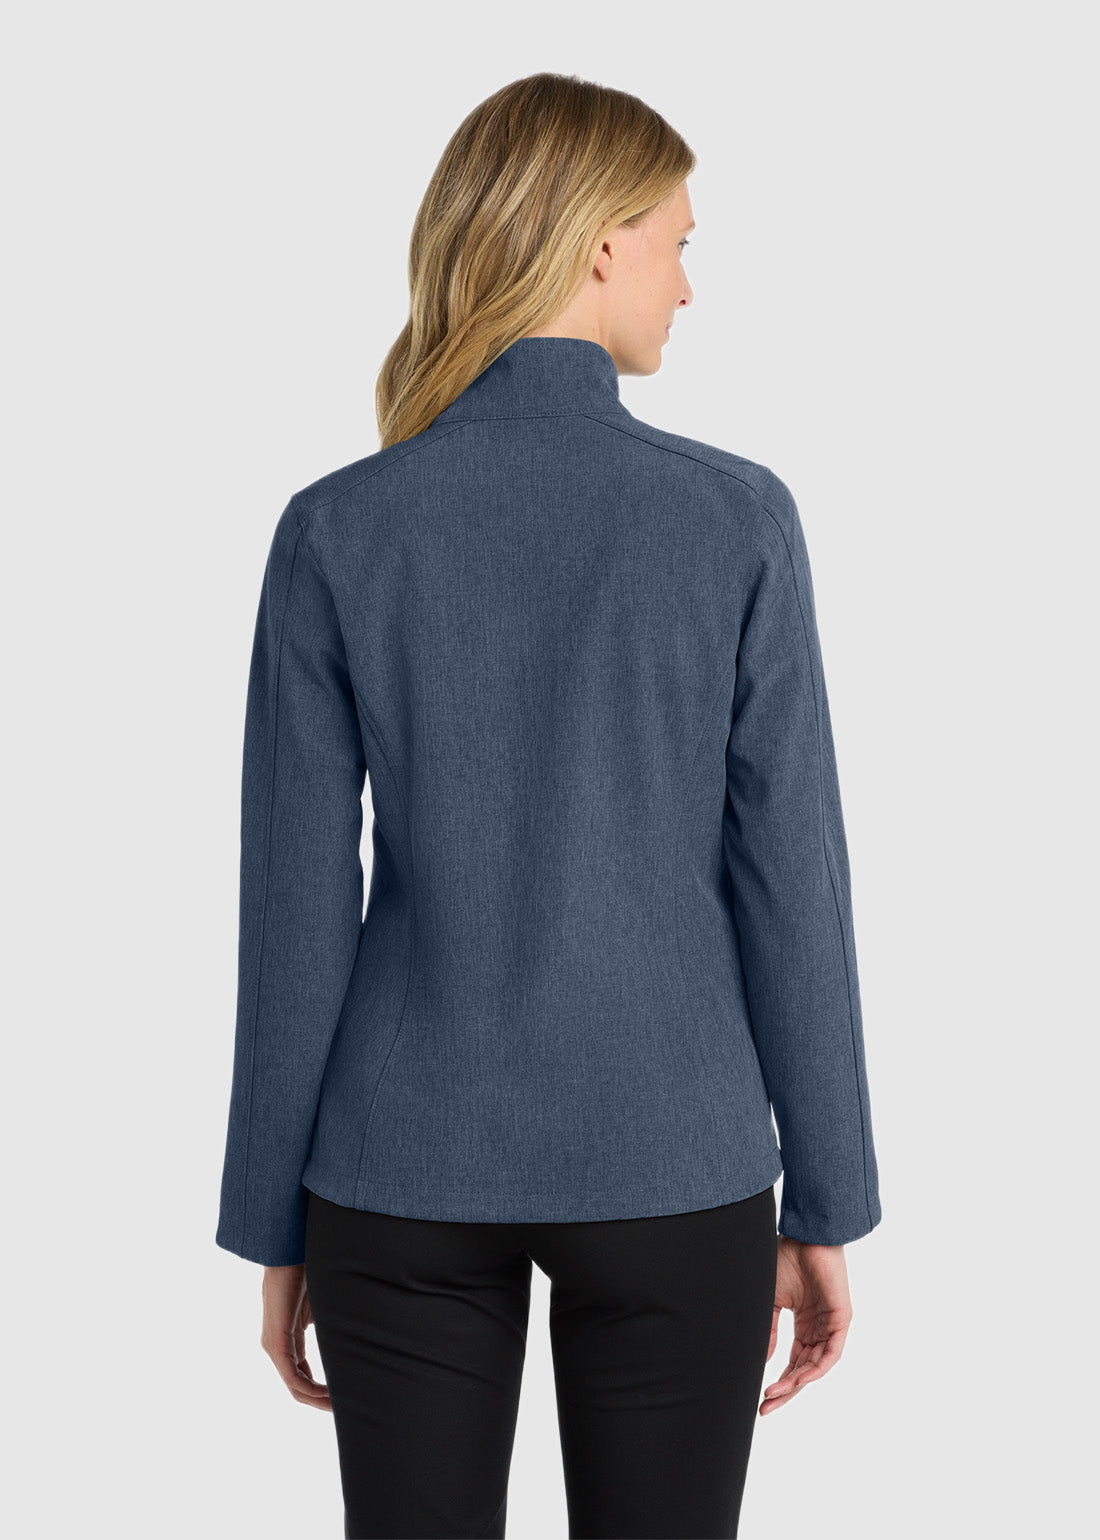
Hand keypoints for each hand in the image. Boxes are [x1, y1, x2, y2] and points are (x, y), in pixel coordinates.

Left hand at [259, 1263, 331, 1410]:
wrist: (289, 1251)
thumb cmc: (305, 1271)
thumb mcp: (323, 1306)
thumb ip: (332, 1325)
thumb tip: (359, 1333)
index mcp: (288, 1338)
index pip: (302, 1375)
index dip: (321, 1390)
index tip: (342, 1397)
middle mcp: (277, 1347)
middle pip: (297, 1387)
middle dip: (320, 1401)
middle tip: (345, 1410)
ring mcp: (274, 1347)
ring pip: (294, 1386)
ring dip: (317, 1400)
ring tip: (340, 1407)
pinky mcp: (276, 1343)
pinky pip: (292, 1377)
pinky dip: (310, 1389)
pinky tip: (329, 1394)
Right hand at [759, 1235, 851, 1414]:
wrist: (804, 1236)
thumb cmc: (787, 1259)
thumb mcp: (771, 1301)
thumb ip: (769, 1330)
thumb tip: (764, 1360)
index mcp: (805, 1325)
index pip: (794, 1363)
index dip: (779, 1382)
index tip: (761, 1398)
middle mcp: (819, 1329)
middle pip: (804, 1370)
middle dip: (785, 1391)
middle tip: (766, 1408)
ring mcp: (831, 1326)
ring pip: (817, 1366)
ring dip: (796, 1383)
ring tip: (775, 1393)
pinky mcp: (841, 1320)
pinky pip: (831, 1353)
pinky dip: (816, 1368)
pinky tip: (799, 1379)